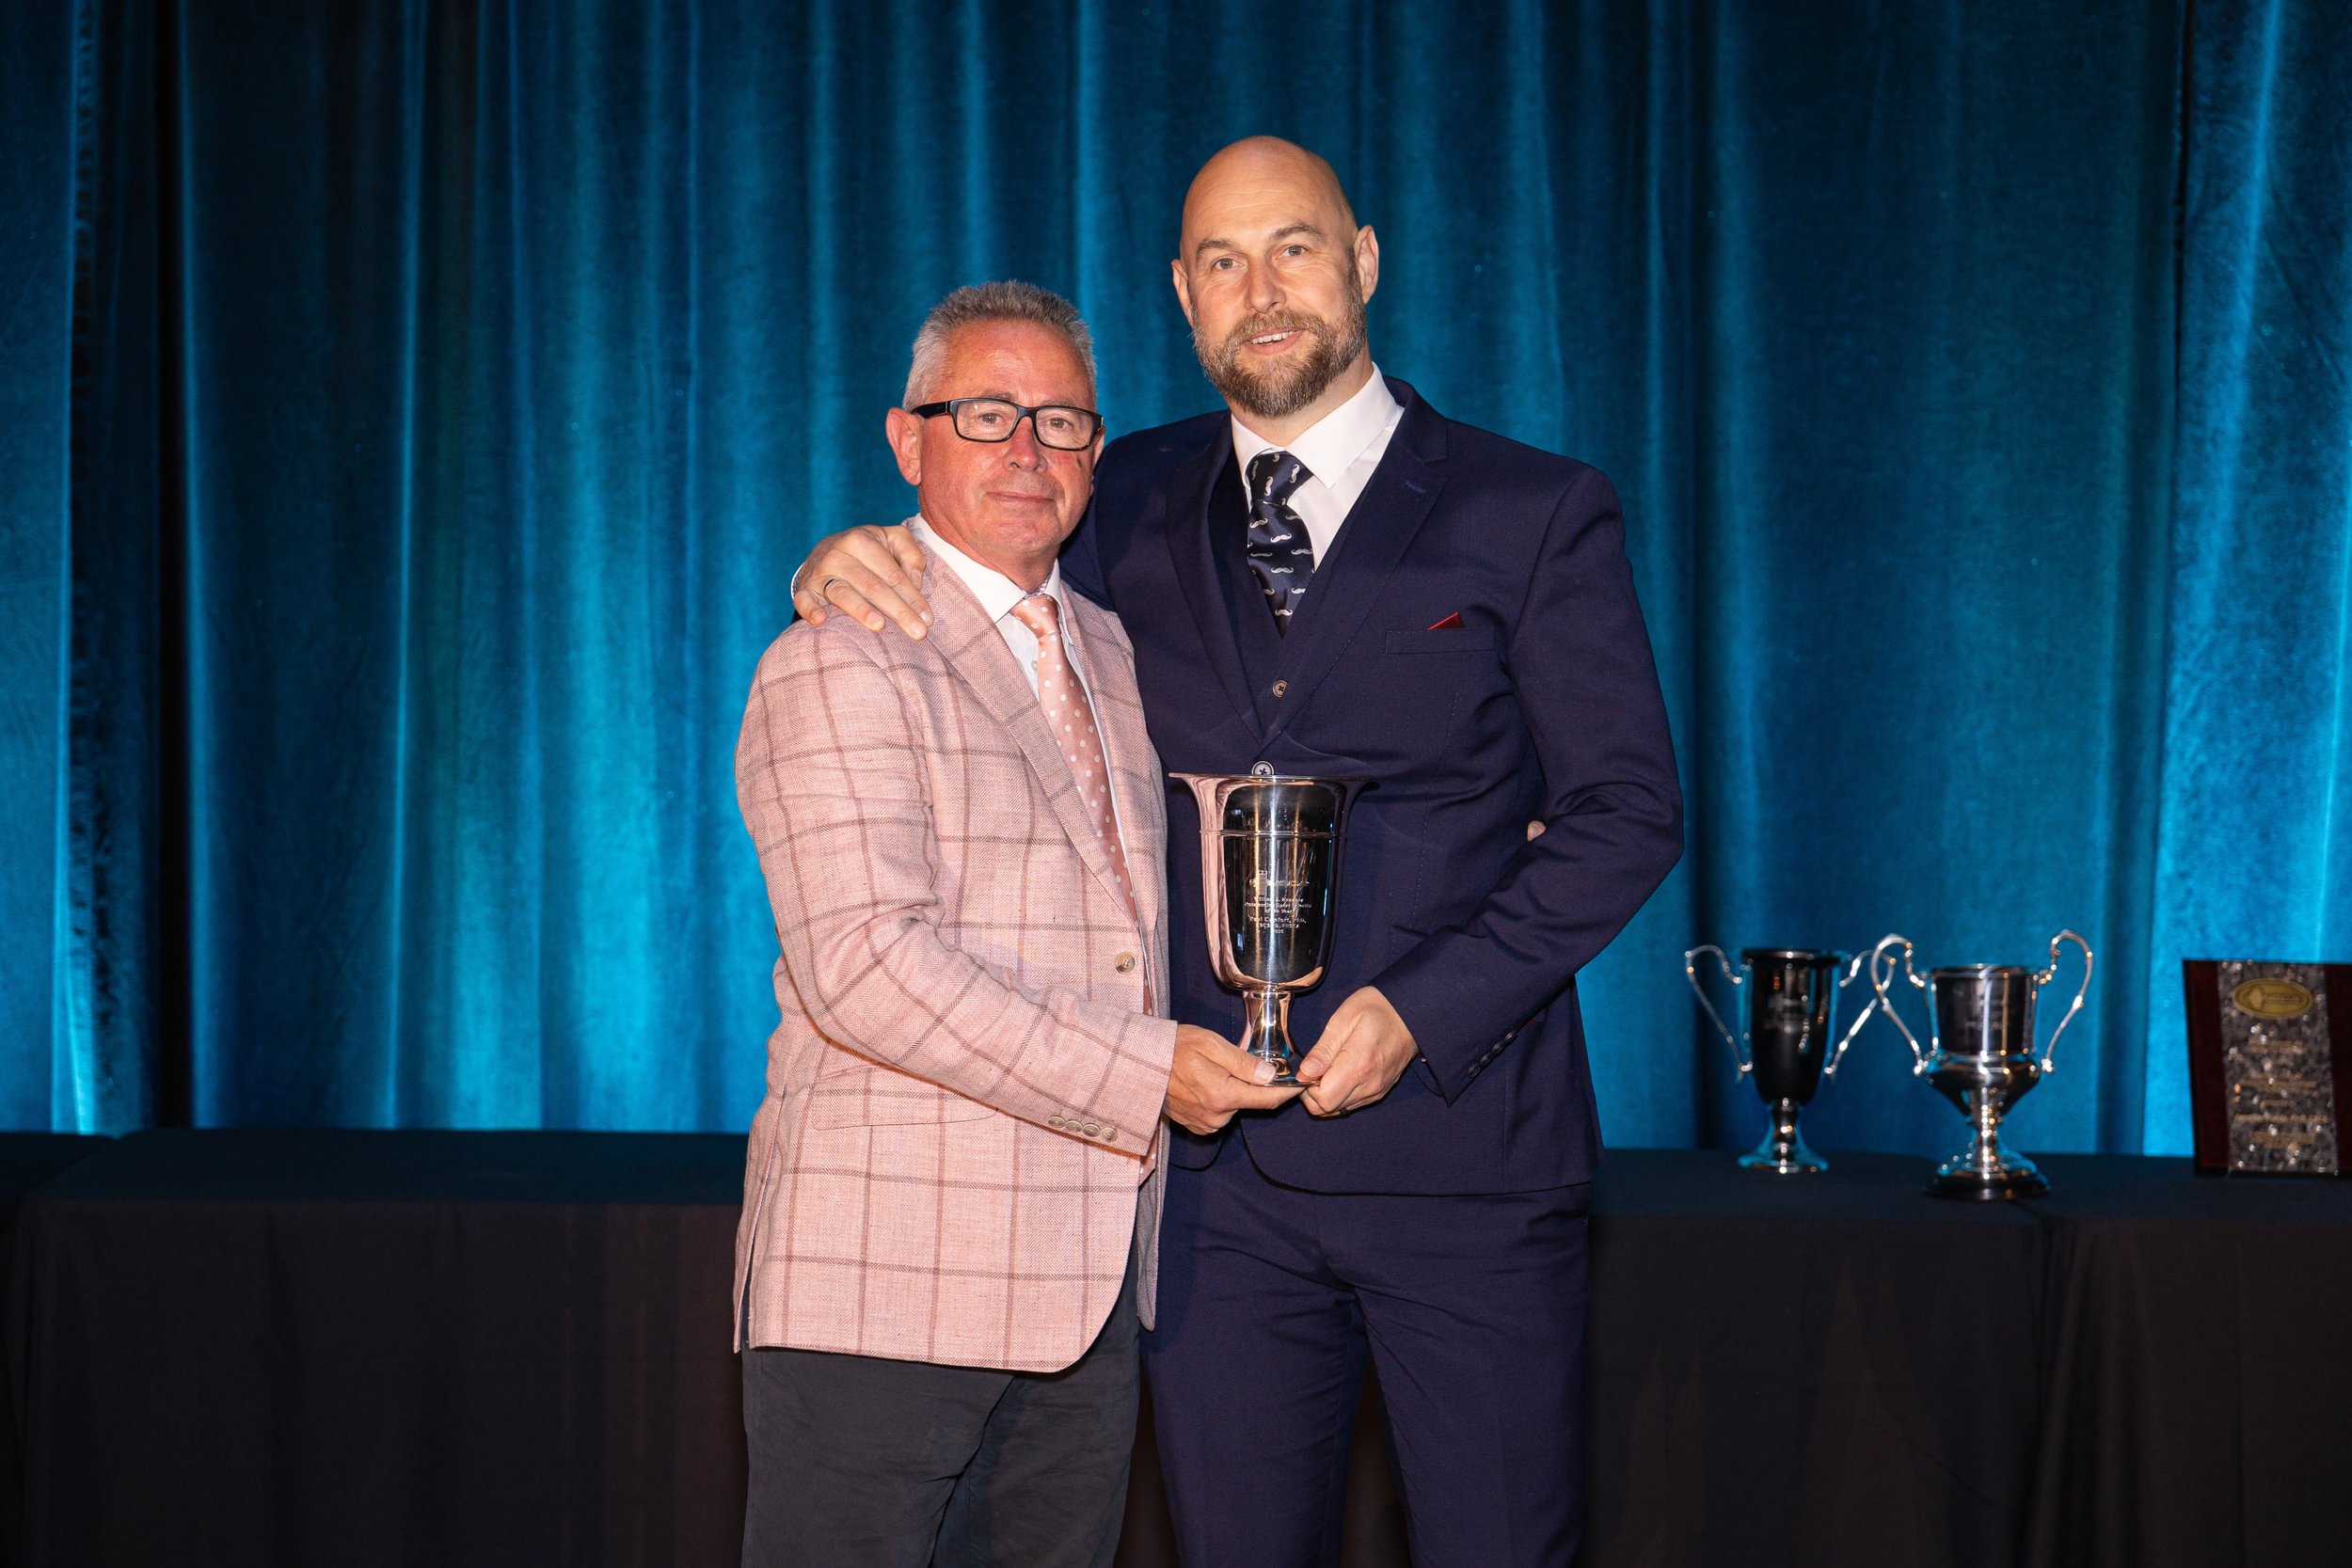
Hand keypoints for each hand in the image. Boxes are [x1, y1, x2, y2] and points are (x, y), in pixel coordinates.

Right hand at [791, 525, 933, 637]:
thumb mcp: (891, 539)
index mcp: (861, 540)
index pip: (893, 574)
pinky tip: (821, 620)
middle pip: (873, 586)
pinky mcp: (805, 589)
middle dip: (898, 610)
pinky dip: (810, 609)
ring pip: (843, 594)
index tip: (928, 618)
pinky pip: (804, 600)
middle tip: (918, 632)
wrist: (826, 551)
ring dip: (861, 610)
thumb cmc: (867, 550)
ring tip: (879, 626)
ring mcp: (820, 573)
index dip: (913, 597)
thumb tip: (915, 581)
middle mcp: (838, 554)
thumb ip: (910, 553)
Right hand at [1163, 1025, 1302, 1135]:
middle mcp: (1215, 1116)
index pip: (1267, 1099)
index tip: (1303, 1083)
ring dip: (1231, 1090)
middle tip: (1232, 1061)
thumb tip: (1271, 1075)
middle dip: (1251, 1083)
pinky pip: (1218, 1114)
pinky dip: (1217, 1099)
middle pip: (1250, 1101)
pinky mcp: (1195, 1126)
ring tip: (1210, 1069)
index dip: (1288, 1091)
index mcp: (1222, 1095)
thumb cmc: (1174, 1048)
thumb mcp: (1211, 1045)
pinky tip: (1201, 1083)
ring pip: (1233, 1107)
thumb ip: (1243, 1062)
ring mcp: (1204, 1124)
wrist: (1139, 1063)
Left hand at [1296, 986, 1418, 1116]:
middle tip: (1313, 1070)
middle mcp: (1370, 1085)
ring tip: (1327, 1069)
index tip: (1306, 1069)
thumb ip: (1323, 1050)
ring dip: (1326, 1095)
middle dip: (1312, 1094)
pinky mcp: (1380, 1091)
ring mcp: (1376, 1091)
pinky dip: (1339, 1094)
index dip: (1307, 1088)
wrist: (1410, 1012)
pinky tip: (1339, 1073)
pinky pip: (1351, 1103)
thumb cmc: (1377, 1009)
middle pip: (1329, 1109)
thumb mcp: (1343, 1019)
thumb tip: (1304, 1073)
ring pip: (1339, 1109)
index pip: (1323, 1100)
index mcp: (1359, 1065)